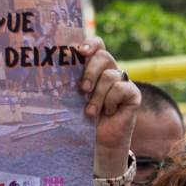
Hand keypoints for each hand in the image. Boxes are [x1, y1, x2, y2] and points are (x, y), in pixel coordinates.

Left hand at [78, 39, 139, 167]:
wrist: (98, 141)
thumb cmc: (80, 118)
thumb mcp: (71, 97)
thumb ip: (68, 81)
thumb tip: (52, 67)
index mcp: (94, 67)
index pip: (96, 45)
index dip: (90, 44)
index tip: (79, 51)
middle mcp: (109, 70)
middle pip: (103, 56)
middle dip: (90, 72)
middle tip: (83, 89)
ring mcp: (123, 81)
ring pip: (110, 75)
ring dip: (97, 96)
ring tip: (91, 112)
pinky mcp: (133, 93)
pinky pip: (121, 88)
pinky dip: (111, 101)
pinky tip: (108, 112)